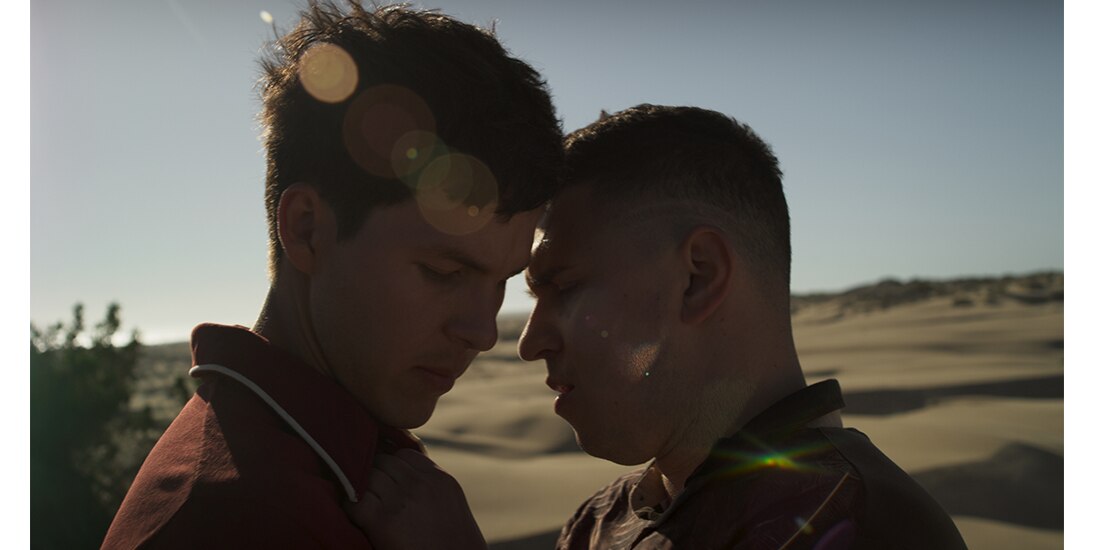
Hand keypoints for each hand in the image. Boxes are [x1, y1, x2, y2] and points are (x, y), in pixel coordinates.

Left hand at [346, 448, 486, 549]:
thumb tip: (408, 477)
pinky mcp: (382, 521)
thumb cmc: (456, 543)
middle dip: (375, 473)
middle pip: (384, 462)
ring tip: (361, 500)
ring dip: (362, 487)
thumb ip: (432, 485)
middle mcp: (419, 484)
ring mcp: (400, 500)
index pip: (404, 454)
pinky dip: (350, 506)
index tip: (388, 478)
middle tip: (370, 489)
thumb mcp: (451, 503)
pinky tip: (356, 515)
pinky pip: (355, 502)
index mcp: (439, 479)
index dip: (392, 465)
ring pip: (368, 477)